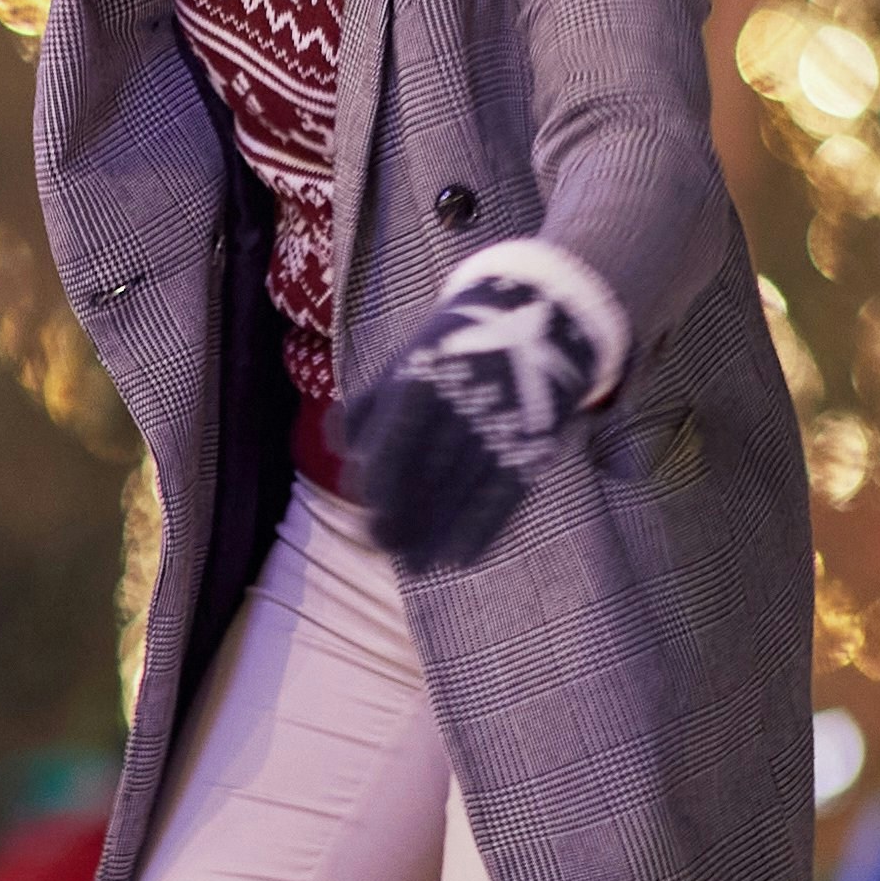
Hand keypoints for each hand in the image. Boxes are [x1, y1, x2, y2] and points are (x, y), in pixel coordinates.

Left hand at [337, 241, 622, 573]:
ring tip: (417, 565)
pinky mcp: (531, 442)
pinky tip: (461, 558)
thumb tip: (342, 449)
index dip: (383, 476)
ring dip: (438, 532)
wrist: (537, 315)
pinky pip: (505, 493)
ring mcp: (501, 425)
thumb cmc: (455, 345)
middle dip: (405, 514)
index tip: (371, 508)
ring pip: (465, 490)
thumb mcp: (409, 359)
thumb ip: (370, 404)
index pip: (398, 435)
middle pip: (430, 471)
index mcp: (427, 377)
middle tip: (382, 546)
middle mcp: (464, 403)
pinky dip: (483, 528)